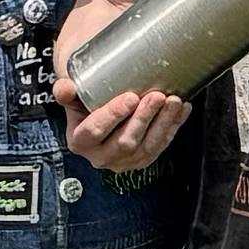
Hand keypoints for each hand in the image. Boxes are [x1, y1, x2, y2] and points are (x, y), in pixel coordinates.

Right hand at [66, 82, 188, 168]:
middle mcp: (101, 156)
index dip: (113, 115)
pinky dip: (174, 126)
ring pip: (147, 147)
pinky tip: (182, 109)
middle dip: (143, 118)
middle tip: (156, 97)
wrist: (97, 109)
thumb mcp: (71, 95)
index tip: (130, 98)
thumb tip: (66, 87)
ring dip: (163, 123)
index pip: (95, 131)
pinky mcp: (143, 159)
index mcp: (80, 141)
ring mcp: (124, 161)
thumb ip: (66, 91)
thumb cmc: (85, 100)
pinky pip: (161, 145)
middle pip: (125, 141)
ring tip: (173, 101)